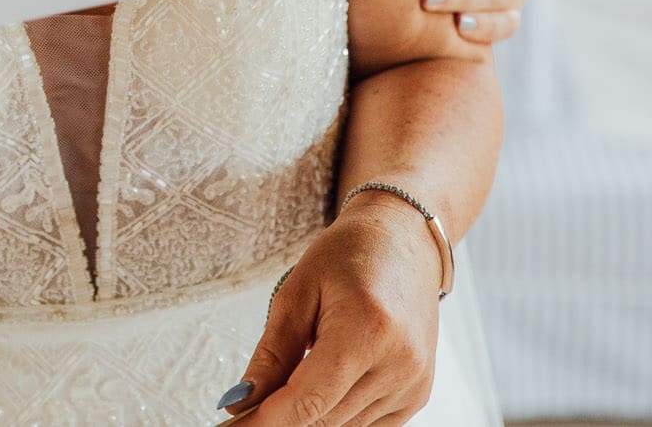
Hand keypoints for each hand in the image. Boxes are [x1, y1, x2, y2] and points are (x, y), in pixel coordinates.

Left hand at [218, 194, 444, 424]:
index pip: (308, 400)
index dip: (266, 421)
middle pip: (324, 419)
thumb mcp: (297, 292)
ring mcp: (414, 383)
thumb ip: (271, 354)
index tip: (234, 426)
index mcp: (368, 329)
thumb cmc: (348, 256)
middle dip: (281, 418)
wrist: (403, 243)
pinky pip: (367, 426)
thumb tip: (241, 404)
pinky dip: (337, 413)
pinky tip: (327, 383)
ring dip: (311, 414)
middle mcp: (400, 363)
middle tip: (246, 410)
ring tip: (294, 375)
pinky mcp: (418, 394)